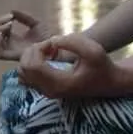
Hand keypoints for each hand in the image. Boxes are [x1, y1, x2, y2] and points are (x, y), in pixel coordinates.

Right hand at [0, 10, 55, 61]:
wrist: (53, 45)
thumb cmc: (46, 36)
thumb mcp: (35, 23)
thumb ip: (23, 17)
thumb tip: (11, 11)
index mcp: (13, 38)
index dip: (1, 20)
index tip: (11, 15)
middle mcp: (9, 45)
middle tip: (9, 18)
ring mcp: (9, 52)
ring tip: (9, 24)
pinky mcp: (12, 58)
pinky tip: (6, 32)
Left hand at [17, 34, 132, 99]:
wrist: (110, 82)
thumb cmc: (103, 65)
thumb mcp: (93, 49)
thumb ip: (72, 42)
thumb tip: (51, 41)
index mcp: (59, 83)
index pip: (32, 66)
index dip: (38, 49)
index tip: (53, 44)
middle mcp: (50, 91)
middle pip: (24, 69)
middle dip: (33, 52)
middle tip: (51, 46)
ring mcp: (47, 92)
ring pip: (22, 73)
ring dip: (31, 57)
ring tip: (49, 51)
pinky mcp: (47, 89)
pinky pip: (28, 76)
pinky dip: (32, 63)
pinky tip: (49, 57)